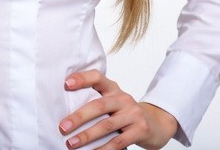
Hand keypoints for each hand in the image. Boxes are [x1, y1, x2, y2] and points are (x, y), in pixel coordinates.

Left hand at [58, 70, 177, 149]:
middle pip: (98, 105)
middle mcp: (123, 98)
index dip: (82, 78)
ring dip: (87, 136)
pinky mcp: (140, 130)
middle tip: (63, 127)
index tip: (65, 84)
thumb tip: (67, 110)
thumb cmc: (125, 112)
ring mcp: (133, 114)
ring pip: (106, 125)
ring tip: (71, 143)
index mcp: (113, 88)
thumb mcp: (113, 101)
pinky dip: (103, 148)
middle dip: (78, 117)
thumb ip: (97, 100)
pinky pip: (118, 141)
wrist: (156, 124)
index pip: (97, 77)